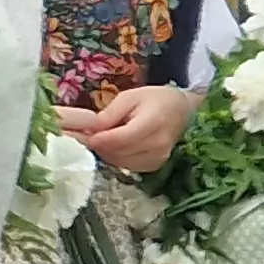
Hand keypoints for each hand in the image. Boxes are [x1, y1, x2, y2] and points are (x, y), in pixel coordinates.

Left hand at [68, 85, 195, 175]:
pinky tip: (115, 145)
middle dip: (99, 145)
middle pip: (117, 152)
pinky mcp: (154, 166)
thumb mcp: (129, 97)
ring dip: (106, 152)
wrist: (181, 111)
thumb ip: (109, 114)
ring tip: (103, 137)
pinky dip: (116, 157)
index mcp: (153, 123)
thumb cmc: (154, 100)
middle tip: (88, 134)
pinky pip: (127, 166)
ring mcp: (158, 159)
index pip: (120, 139)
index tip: (82, 134)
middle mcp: (158, 145)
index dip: (99, 139)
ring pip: (119, 162)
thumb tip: (89, 129)